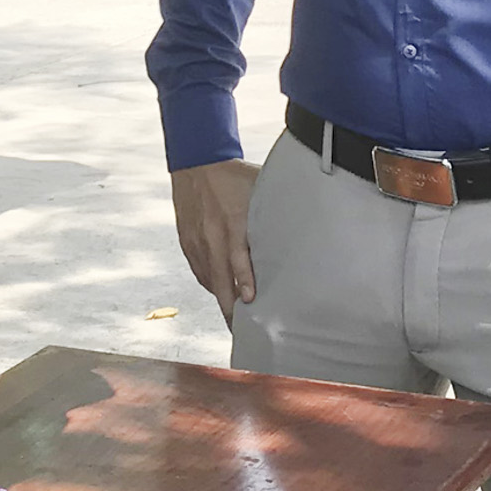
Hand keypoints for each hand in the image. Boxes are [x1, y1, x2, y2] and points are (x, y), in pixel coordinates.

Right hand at [171, 159, 260, 319]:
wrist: (195, 162)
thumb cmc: (233, 176)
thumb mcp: (259, 189)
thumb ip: (274, 211)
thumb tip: (304, 226)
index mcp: (233, 221)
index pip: (237, 257)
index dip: (244, 281)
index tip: (251, 300)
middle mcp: (212, 234)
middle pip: (220, 278)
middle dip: (230, 306)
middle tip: (241, 328)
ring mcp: (197, 240)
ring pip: (209, 279)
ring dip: (221, 299)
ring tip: (233, 319)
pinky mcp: (187, 242)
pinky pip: (199, 270)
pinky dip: (210, 283)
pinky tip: (220, 292)